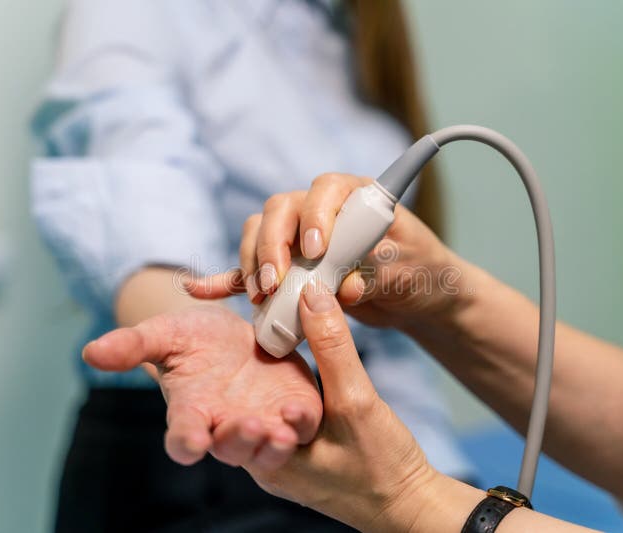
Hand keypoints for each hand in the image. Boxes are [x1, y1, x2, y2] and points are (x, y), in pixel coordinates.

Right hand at [82, 304, 321, 469]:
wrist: (237, 333)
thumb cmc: (195, 339)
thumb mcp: (164, 334)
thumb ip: (132, 345)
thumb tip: (91, 351)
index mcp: (192, 414)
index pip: (183, 439)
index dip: (186, 443)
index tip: (191, 441)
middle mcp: (226, 426)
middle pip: (230, 447)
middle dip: (238, 440)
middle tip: (247, 425)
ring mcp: (263, 423)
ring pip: (267, 447)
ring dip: (273, 444)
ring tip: (280, 431)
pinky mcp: (294, 411)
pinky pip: (300, 427)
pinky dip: (301, 424)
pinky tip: (299, 411)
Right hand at [189, 173, 482, 330]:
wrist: (416, 293)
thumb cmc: (420, 271)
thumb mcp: (409, 273)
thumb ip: (377, 276)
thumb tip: (342, 289)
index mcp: (357, 197)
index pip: (327, 189)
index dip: (315, 214)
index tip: (316, 250)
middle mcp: (323, 210)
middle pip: (282, 210)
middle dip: (272, 245)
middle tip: (275, 282)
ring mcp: (300, 236)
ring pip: (261, 234)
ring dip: (253, 263)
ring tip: (261, 296)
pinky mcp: (290, 267)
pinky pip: (253, 268)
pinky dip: (229, 279)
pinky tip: (202, 291)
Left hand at [243, 279, 441, 530]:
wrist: (408, 505)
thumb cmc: (382, 465)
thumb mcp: (357, 400)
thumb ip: (333, 348)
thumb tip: (312, 294)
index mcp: (267, 458)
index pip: (229, 413)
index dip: (225, 371)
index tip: (227, 327)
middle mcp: (265, 463)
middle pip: (238, 409)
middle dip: (240, 372)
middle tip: (238, 328)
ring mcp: (282, 461)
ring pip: (261, 409)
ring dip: (263, 378)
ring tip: (260, 335)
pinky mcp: (300, 455)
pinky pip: (280, 416)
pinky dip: (283, 389)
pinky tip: (287, 361)